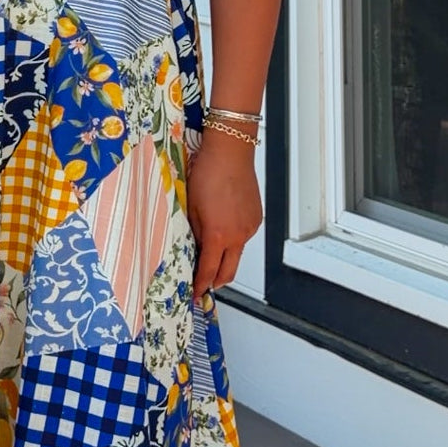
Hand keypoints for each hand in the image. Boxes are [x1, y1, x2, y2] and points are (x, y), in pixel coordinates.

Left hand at [186, 131, 261, 301]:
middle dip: (216, 281)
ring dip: (225, 257)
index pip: (209, 271)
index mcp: (219, 235)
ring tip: (210, 249)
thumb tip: (194, 250)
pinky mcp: (256, 218)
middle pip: (229, 271)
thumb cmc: (207, 174)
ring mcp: (250, 227)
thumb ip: (194, 234)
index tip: (195, 293)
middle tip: (204, 284)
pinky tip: (223, 226)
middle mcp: (239, 235)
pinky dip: (233, 239)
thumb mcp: (191, 208)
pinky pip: (244, 236)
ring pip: (237, 253)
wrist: (230, 153)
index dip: (201, 285)